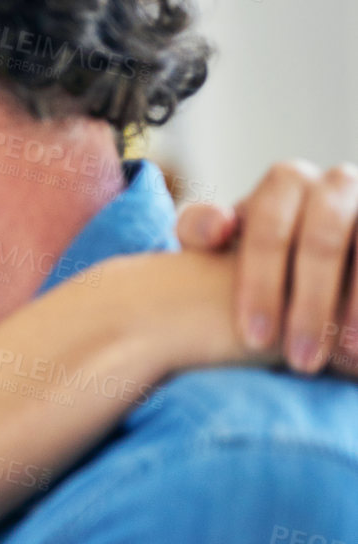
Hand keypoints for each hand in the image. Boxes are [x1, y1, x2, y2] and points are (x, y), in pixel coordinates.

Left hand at [177, 160, 357, 374]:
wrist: (314, 261)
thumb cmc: (260, 256)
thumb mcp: (224, 240)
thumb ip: (200, 228)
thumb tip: (217, 230)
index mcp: (287, 182)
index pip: (268, 224)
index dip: (261, 284)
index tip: (254, 339)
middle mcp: (337, 184)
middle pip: (322, 241)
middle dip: (309, 304)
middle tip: (299, 361)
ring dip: (352, 307)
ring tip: (343, 358)